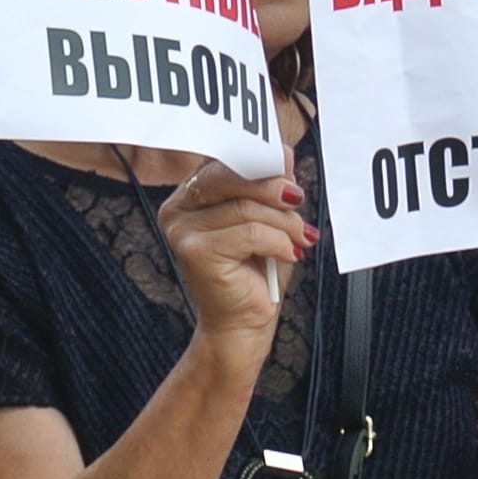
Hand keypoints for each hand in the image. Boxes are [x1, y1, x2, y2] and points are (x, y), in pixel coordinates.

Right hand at [157, 161, 308, 356]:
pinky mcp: (194, 251)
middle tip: (297, 201)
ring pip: (247, 207)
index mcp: (191, 194)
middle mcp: (178, 208)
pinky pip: (250, 232)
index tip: (285, 162)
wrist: (242, 325)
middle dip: (273, 188)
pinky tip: (289, 254)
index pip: (224, 161)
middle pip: (231, 176)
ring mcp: (182, 229)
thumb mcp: (268, 220)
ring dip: (284, 223)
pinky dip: (278, 242)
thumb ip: (270, 187)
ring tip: (299, 239)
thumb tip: (282, 153)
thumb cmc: (254, 274)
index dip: (257, 158)